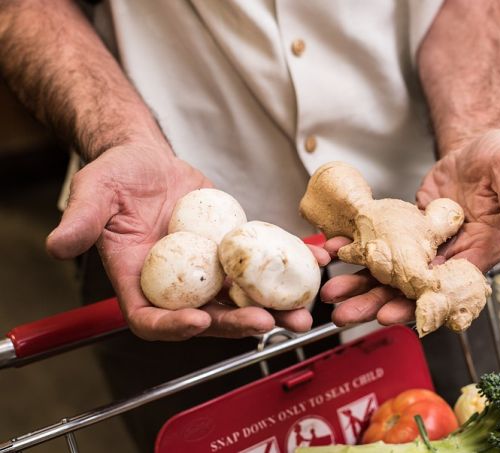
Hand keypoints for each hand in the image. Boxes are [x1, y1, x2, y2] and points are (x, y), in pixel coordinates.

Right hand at [46, 144, 329, 339]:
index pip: (151, 318)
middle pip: (208, 316)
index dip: (173, 327)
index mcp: (139, 282)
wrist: (148, 163)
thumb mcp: (94, 194)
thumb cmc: (117, 177)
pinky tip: (316, 259)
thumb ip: (81, 221)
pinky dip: (289, 264)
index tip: (197, 321)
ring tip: (304, 311)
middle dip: (238, 324)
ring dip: (275, 307)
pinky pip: (261, 263)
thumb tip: (59, 245)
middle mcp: (177, 284)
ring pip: (242, 296)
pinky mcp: (232, 251)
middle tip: (269, 323)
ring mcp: (208, 271)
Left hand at [320, 129, 499, 326]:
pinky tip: (335, 253)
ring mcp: (428, 245)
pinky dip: (359, 250)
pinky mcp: (410, 230)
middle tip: (347, 314)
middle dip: (379, 302)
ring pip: (393, 272)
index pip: (448, 287)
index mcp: (481, 249)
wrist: (479, 148)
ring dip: (363, 283)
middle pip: (412, 288)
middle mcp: (453, 254)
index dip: (420, 304)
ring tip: (333, 293)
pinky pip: (384, 245)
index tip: (392, 316)